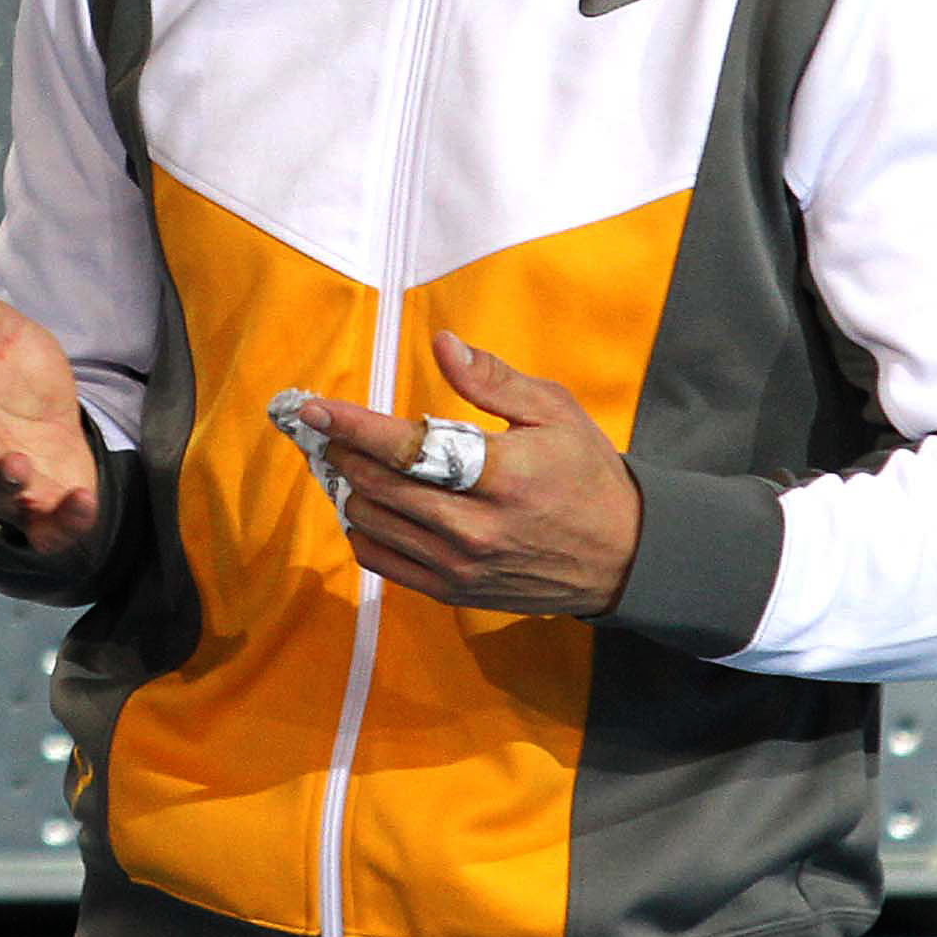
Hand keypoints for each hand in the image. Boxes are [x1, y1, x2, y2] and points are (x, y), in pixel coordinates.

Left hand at [293, 329, 637, 616]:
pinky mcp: (454, 593)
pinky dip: (364, 530)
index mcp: (501, 476)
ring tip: (353, 464)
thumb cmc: (586, 472)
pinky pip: (381, 562)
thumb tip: (441, 343)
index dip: (352, 426)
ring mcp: (461, 566)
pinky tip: (372, 505)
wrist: (624, 556)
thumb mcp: (554, 412)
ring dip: (351, 488)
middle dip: (342, 452)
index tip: (313, 408)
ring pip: (371, 523)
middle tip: (331, 430)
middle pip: (378, 486)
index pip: (407, 449)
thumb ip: (492, 379)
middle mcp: (474, 528)